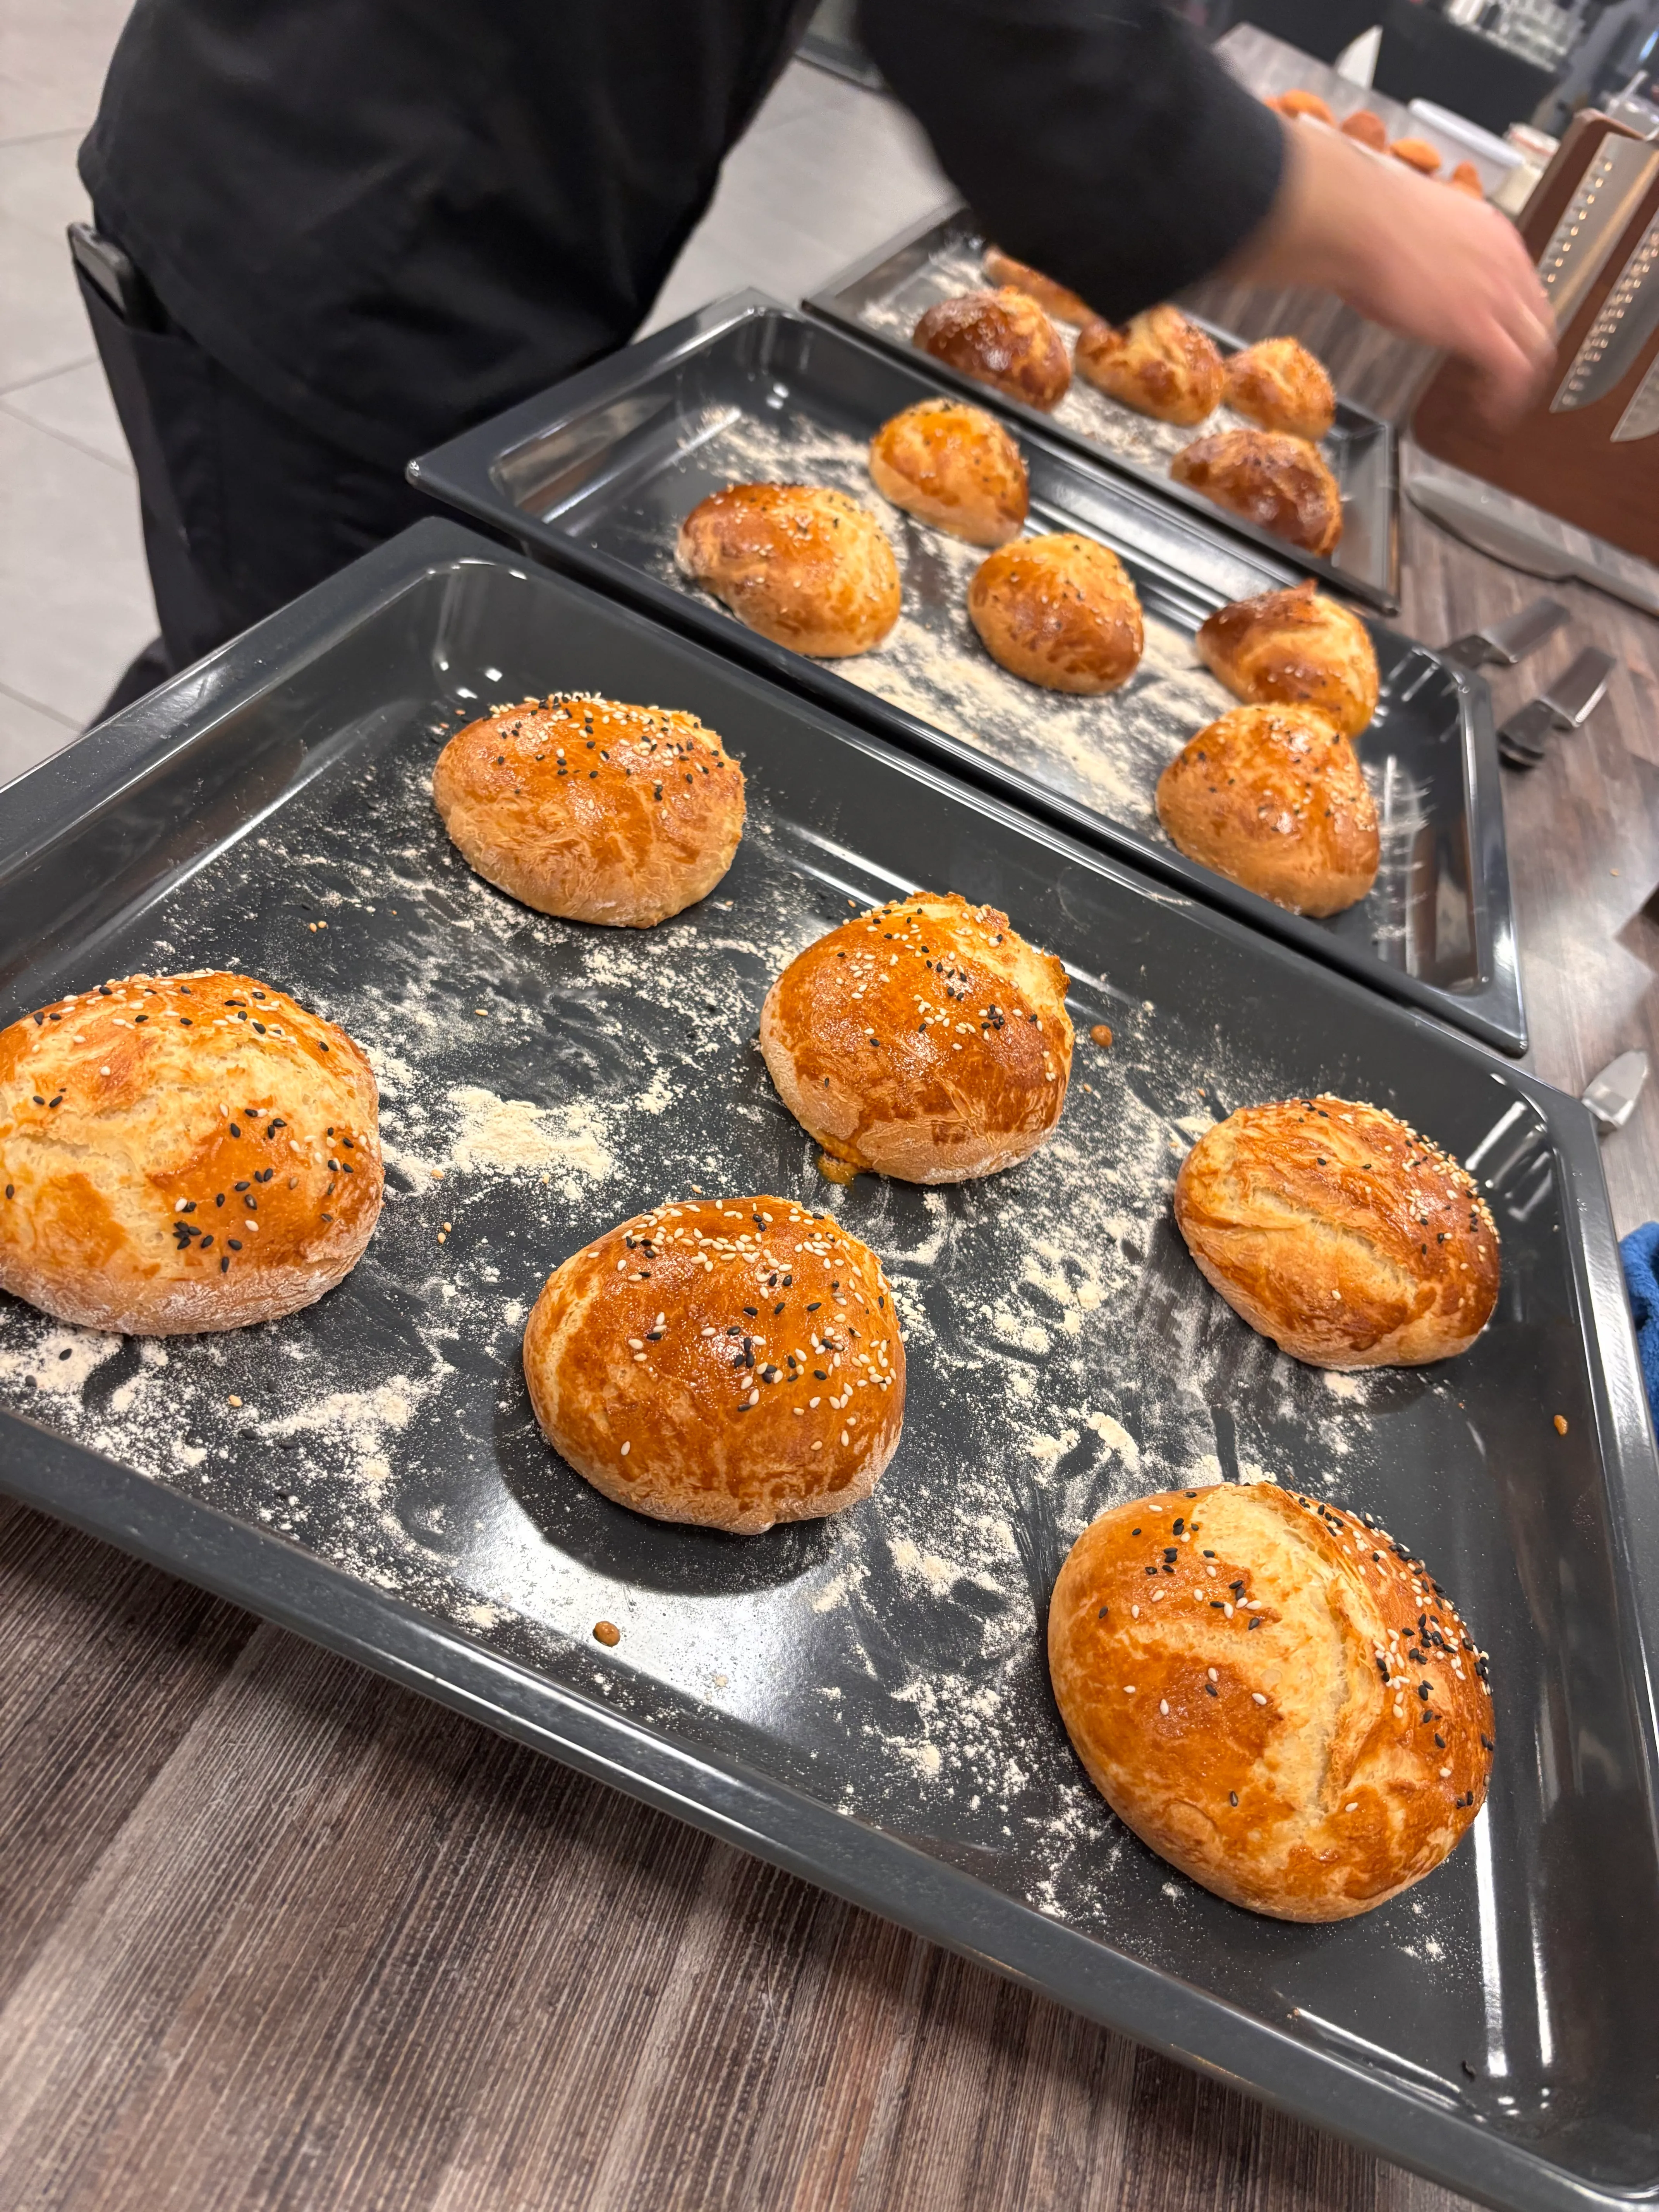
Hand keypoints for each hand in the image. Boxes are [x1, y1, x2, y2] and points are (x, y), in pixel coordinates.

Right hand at [1224, 120, 1555, 426]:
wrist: (1361, 221)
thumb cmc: (1370, 220)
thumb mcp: (1417, 231)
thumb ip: (1430, 254)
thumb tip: (1410, 268)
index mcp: (1494, 236)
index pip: (1526, 286)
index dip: (1518, 322)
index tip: (1501, 341)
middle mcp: (1507, 265)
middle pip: (1541, 321)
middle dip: (1530, 358)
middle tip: (1508, 384)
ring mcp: (1497, 297)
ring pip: (1536, 350)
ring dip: (1521, 385)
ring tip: (1500, 407)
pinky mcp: (1480, 329)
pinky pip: (1513, 372)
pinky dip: (1507, 400)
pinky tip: (1491, 415)